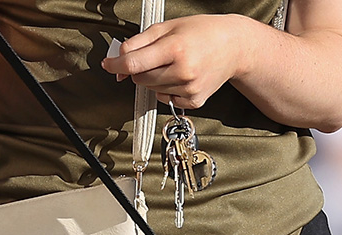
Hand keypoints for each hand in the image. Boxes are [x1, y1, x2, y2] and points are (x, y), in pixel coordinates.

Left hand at [101, 14, 253, 110]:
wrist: (234, 46)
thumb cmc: (201, 32)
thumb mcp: (168, 27)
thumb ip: (138, 42)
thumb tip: (117, 61)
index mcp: (175, 48)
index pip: (133, 63)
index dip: (116, 65)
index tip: (108, 65)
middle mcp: (183, 70)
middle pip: (140, 78)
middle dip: (139, 68)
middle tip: (154, 56)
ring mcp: (190, 88)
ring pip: (152, 89)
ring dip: (153, 78)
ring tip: (172, 63)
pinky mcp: (195, 100)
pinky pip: (166, 99)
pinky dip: (166, 89)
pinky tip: (180, 75)